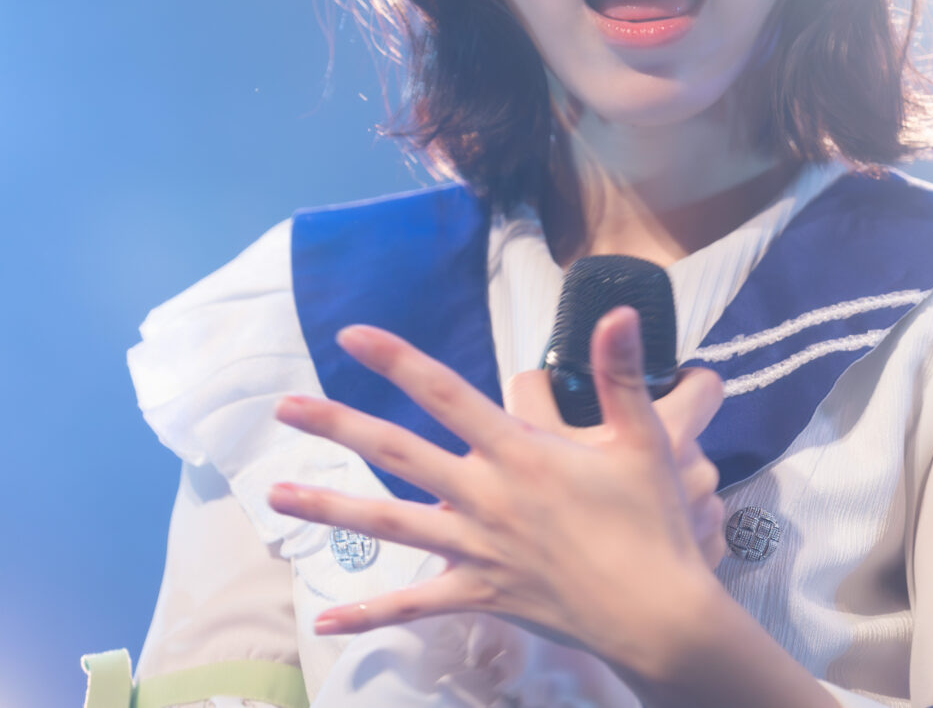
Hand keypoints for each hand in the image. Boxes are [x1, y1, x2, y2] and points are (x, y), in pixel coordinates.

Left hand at [265, 307, 726, 674]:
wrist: (656, 615)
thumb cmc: (652, 525)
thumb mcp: (644, 441)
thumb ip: (621, 374)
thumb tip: (619, 310)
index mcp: (519, 453)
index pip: (445, 394)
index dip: (397, 361)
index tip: (352, 336)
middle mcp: (485, 497)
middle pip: (396, 454)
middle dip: (338, 426)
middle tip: (284, 406)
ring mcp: (475, 550)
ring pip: (387, 526)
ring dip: (329, 508)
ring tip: (276, 496)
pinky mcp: (478, 595)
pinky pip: (414, 606)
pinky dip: (369, 614)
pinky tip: (327, 622)